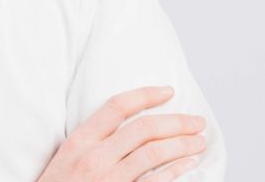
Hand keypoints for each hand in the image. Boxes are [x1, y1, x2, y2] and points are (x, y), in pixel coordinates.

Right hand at [36, 85, 206, 181]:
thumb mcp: (65, 158)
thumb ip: (91, 141)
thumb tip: (127, 126)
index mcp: (78, 142)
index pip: (116, 107)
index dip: (146, 95)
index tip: (168, 91)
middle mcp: (94, 158)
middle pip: (143, 129)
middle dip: (176, 122)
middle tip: (197, 121)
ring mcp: (109, 180)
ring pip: (154, 154)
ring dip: (182, 145)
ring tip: (199, 142)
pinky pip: (155, 181)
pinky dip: (175, 171)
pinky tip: (188, 165)